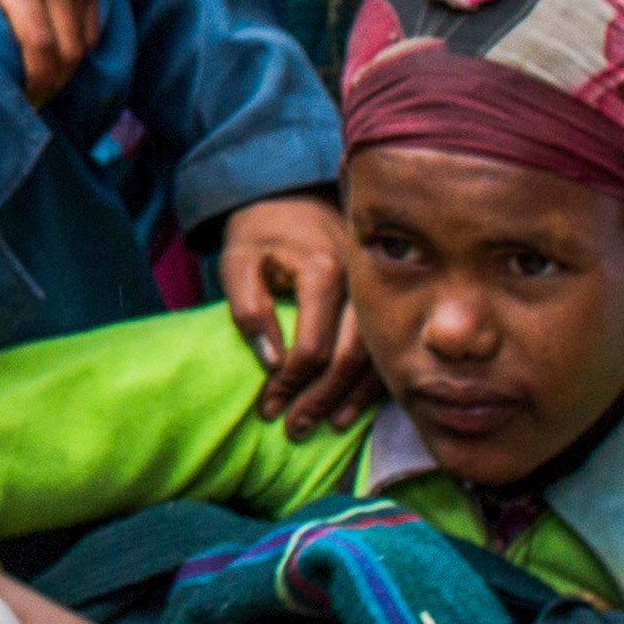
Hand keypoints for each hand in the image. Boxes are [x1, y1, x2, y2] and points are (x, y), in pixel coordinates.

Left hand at [0, 0, 100, 102]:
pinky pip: (92, 24)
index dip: (35, 82)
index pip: (38, 45)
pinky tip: (60, 61)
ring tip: (44, 87)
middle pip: (67, 53)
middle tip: (29, 102)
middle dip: (52, 86)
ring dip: (68, 71)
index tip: (19, 100)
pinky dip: (79, 48)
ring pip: (83, 42)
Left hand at [215, 192, 368, 430]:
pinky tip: (352, 407)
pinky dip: (370, 384)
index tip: (267, 407)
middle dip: (319, 400)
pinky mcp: (383, 300)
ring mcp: (378, 292)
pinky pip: (385, 350)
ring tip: (324, 426)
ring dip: (350, 399)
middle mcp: (360, 284)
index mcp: (325, 271)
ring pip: (374, 360)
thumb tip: (270, 362)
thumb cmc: (262, 230)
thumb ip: (247, 308)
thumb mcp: (238, 259)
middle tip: (293, 429)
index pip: (312, 346)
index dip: (289, 384)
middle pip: (348, 358)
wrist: (295, 194)